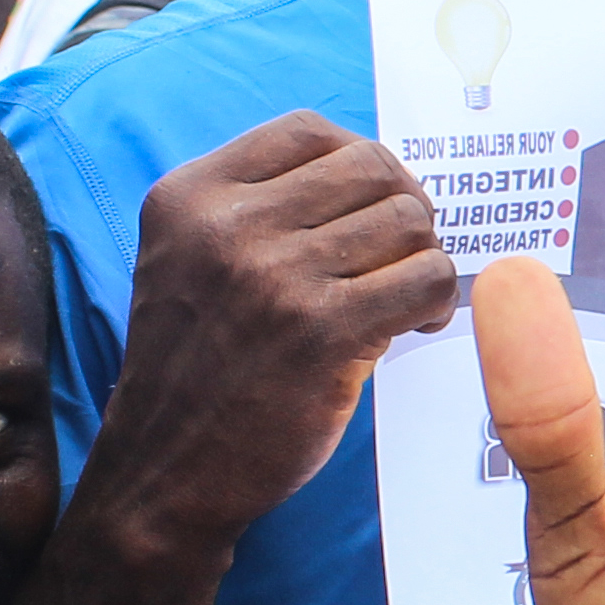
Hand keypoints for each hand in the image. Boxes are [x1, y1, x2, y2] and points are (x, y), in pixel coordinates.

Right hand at [96, 115, 457, 544]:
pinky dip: (437, 299)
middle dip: (404, 206)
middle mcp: (226, 224)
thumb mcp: (189, 262)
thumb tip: (378, 179)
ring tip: (408, 297)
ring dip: (424, 256)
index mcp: (189, 196)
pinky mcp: (320, 332)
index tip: (372, 204)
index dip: (359, 162)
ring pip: (406, 219)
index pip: (309, 131)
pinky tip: (416, 325)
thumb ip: (258, 209)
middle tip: (404, 254)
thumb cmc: (196, 369)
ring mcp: (273, 275)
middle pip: (369, 166)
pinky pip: (424, 279)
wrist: (166, 473)